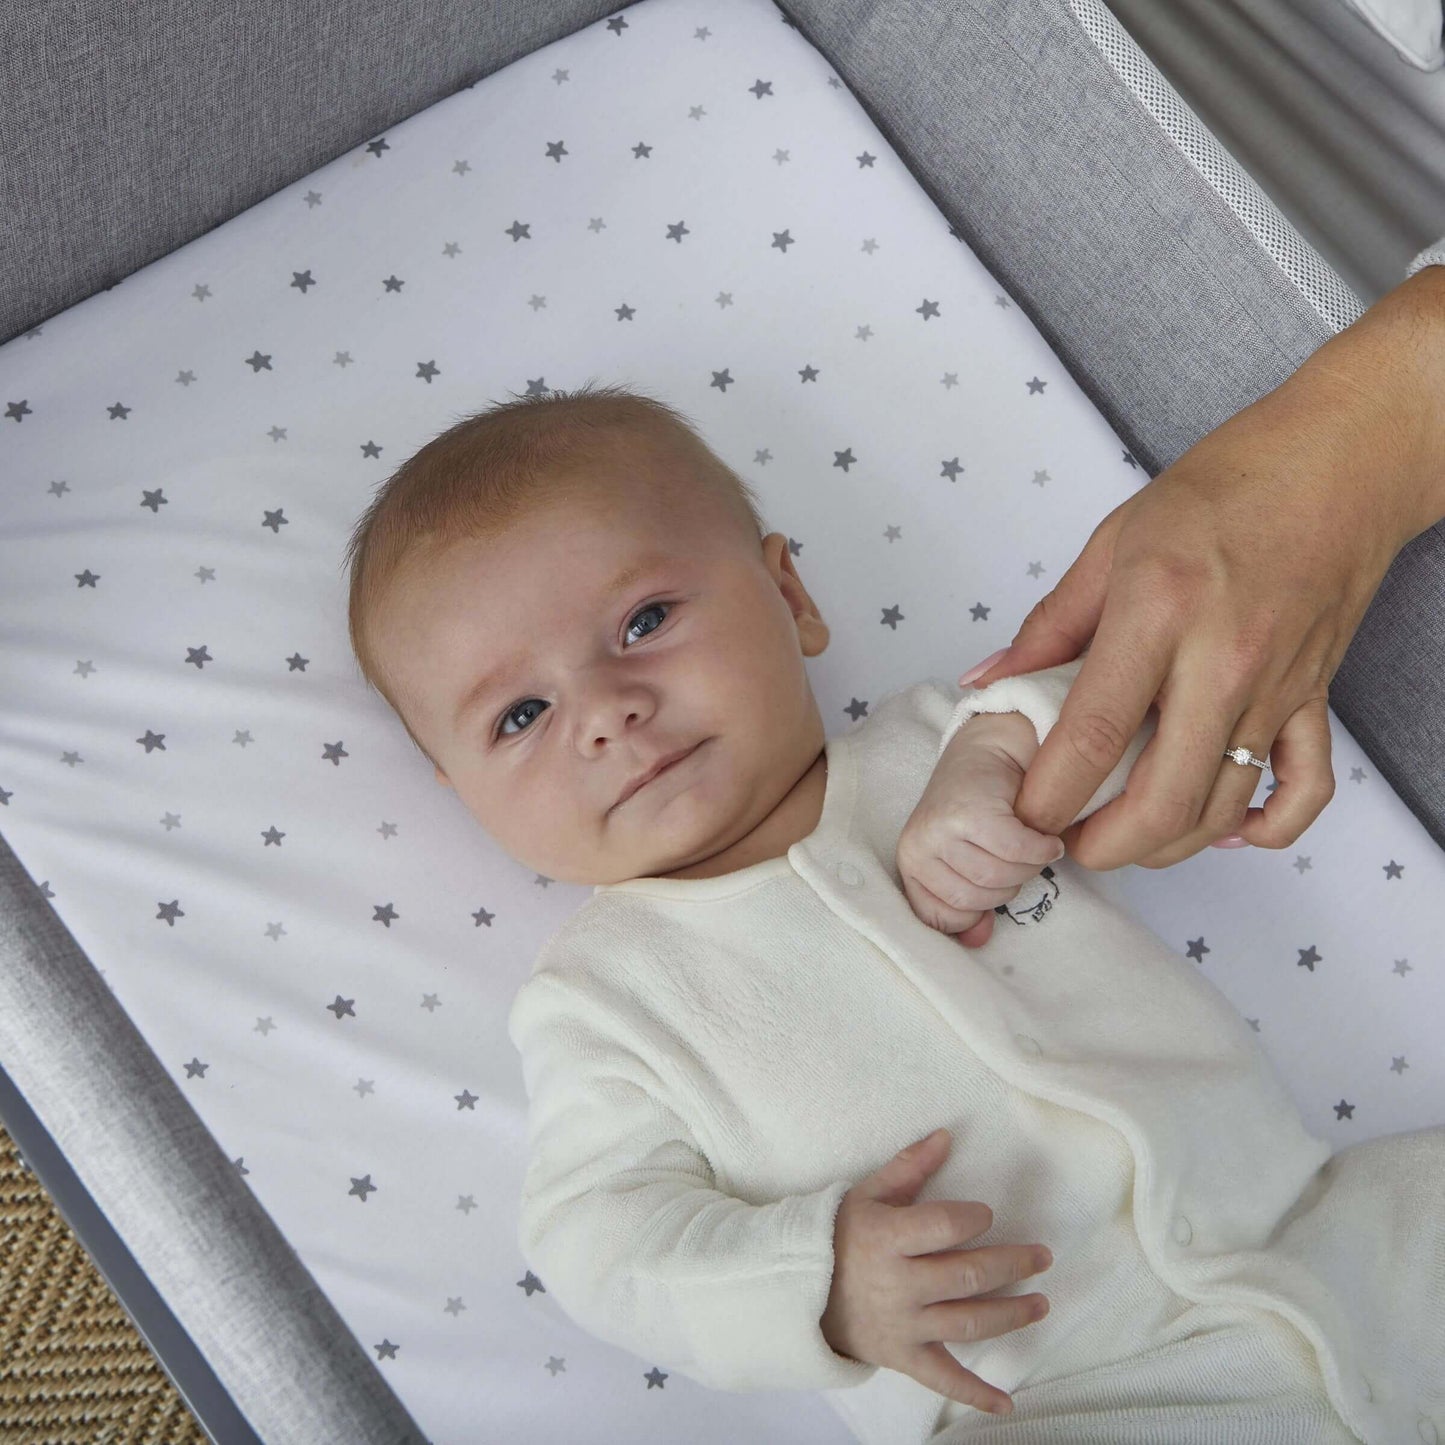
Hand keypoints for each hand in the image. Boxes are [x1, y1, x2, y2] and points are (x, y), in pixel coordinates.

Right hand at [821, 1128, 1051, 1415]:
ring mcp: (902, 1325)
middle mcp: (897, 1284)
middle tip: (1041, 1256)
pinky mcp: (903, 1357)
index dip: (971, 1218)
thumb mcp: (867, 1194)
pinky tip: (1006, 1403)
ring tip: (1041, 1303)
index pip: (942, 1226)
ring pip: (967, 1324)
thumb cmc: (842, 1235)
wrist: (801, 1291)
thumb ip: (909, 1167)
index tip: (986, 1215)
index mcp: (886, 1238)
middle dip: (1011, 1264)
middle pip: (966, 1276)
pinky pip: (942, 1378)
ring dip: (1010, 1315)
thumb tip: (946, 1135)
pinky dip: (975, 1394)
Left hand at [896, 719, 1062, 949]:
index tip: (994, 884)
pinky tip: (1046, 838)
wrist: (992, 749)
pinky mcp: (969, 811)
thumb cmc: (982, 808)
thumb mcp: (969, 860)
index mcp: (911, 865)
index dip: (978, 910)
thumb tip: (977, 941)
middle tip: (1016, 855)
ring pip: (997, 877)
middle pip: (977, 899)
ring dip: (1027, 865)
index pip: (942, 919)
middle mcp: (916, 848)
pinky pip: (1016, 852)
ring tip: (1029, 843)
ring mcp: (939, 829)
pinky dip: (1040, 849)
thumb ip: (971, 904)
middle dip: (1008, 883)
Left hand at [957, 359, 1419, 870]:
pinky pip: (1304, 788)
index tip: (1021, 816)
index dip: (1051, 792)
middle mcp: (1223, 661)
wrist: (1340, 463)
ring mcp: (1276, 688)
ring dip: (1166, 844)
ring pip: (1224, 807)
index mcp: (1159, 612)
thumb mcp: (1114, 541)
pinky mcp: (1316, 698)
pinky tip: (1224, 830)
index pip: (1096, 730)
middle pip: (1165, 796)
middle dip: (1105, 845)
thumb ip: (1050, 623)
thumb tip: (989, 682)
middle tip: (1066, 845)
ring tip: (1119, 838)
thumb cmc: (1224, 490)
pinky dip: (1265, 827)